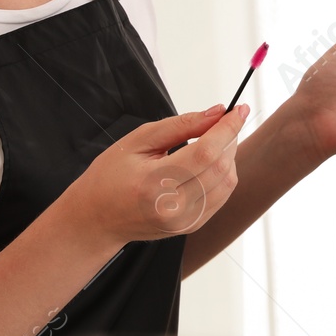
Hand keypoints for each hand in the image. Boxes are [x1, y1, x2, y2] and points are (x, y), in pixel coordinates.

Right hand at [66, 105, 248, 246]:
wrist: (96, 218)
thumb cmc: (110, 175)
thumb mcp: (137, 140)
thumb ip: (180, 125)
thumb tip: (217, 112)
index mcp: (155, 183)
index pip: (206, 153)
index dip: (227, 128)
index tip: (239, 109)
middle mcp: (173, 207)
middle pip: (221, 167)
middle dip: (230, 138)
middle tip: (224, 121)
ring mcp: (184, 221)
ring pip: (227, 182)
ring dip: (228, 156)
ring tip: (212, 142)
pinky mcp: (191, 226)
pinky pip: (222, 196)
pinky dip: (223, 174)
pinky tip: (208, 163)